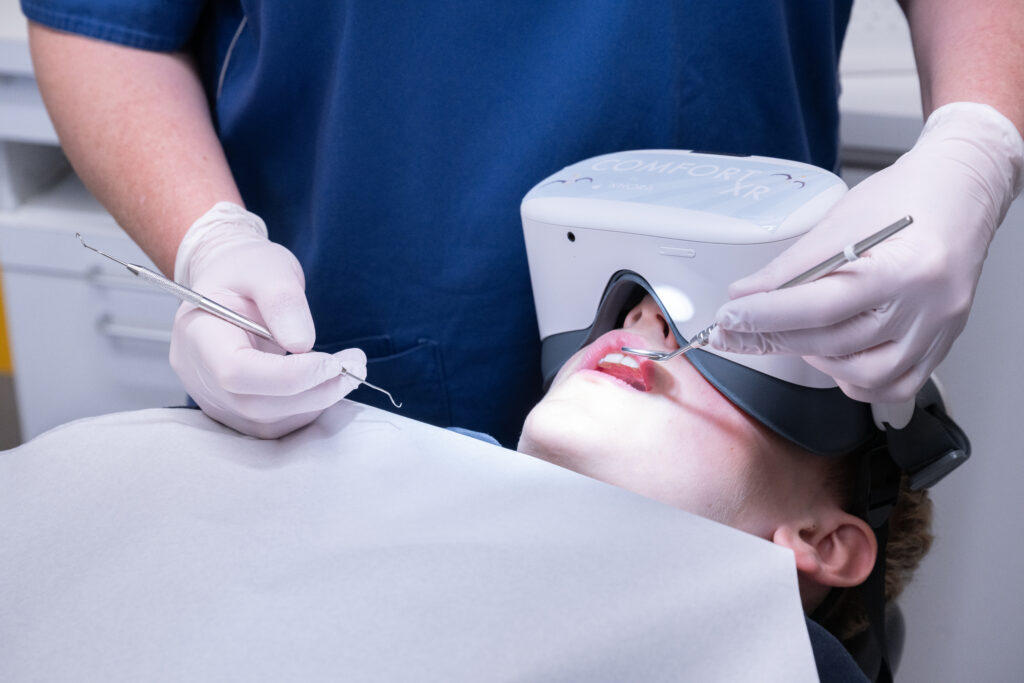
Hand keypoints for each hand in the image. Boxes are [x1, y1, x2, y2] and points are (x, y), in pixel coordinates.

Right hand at [169, 202, 365, 437]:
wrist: (229, 283)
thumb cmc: (245, 270)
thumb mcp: (267, 268)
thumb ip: (283, 301)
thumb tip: (303, 344)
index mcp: (199, 335)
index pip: (237, 372)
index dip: (288, 376)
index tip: (333, 362)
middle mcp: (201, 375)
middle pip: (256, 404)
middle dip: (314, 391)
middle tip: (355, 366)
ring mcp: (216, 398)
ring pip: (268, 422)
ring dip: (317, 402)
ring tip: (349, 370)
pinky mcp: (236, 409)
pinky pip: (274, 424)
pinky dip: (307, 409)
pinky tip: (327, 383)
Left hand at [712, 103, 1023, 402]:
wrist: (960, 193)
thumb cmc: (906, 199)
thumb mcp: (842, 222)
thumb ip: (793, 267)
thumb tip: (745, 297)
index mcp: (904, 269)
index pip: (820, 305)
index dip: (766, 316)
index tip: (729, 317)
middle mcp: (927, 308)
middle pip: (833, 342)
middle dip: (772, 338)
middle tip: (734, 332)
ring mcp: (936, 333)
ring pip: (862, 374)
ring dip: (814, 358)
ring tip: (793, 333)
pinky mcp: (939, 347)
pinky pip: (890, 385)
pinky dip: (853, 376)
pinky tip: (832, 353)